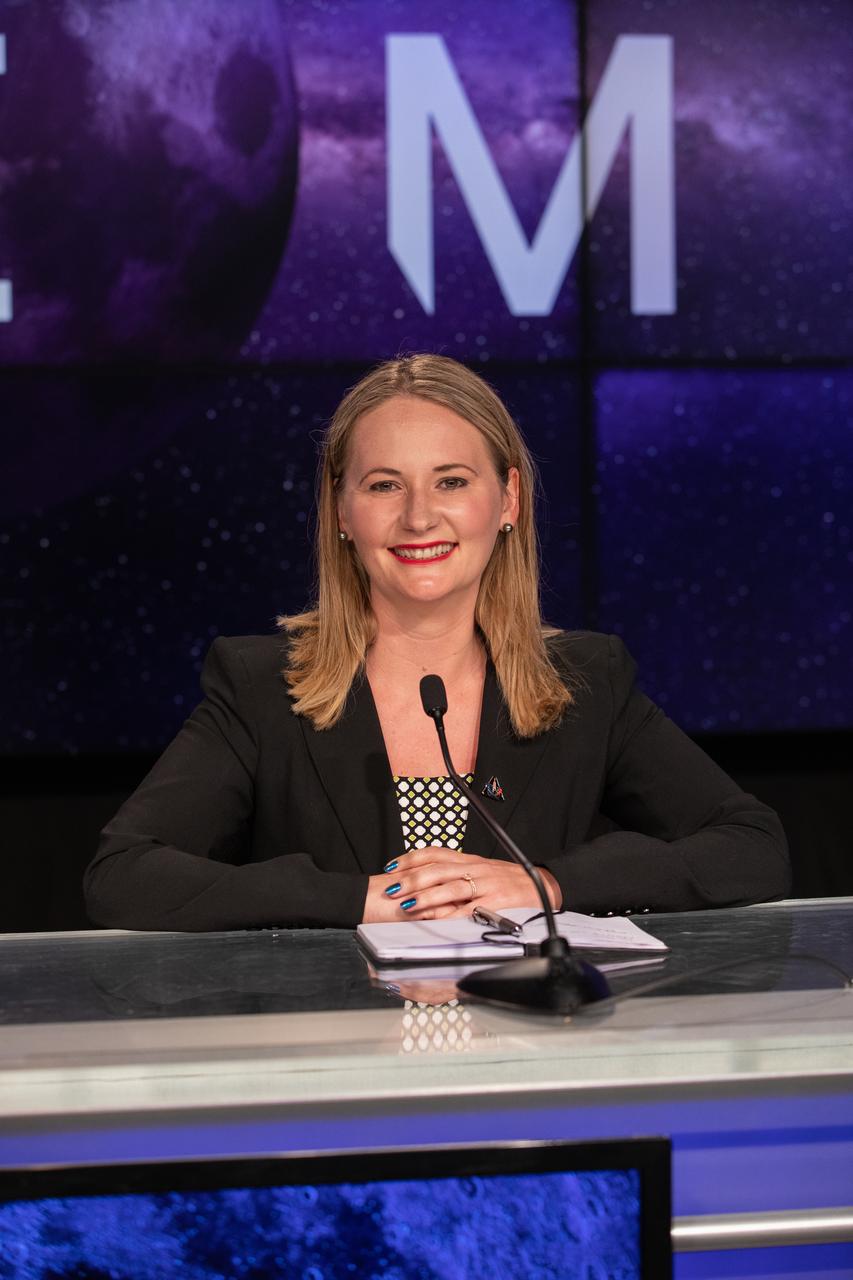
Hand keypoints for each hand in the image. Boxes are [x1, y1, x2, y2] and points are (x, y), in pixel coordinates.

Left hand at [361, 847, 561, 922]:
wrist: (543, 886)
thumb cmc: (510, 881)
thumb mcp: (482, 872)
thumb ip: (458, 875)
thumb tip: (427, 883)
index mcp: (470, 860)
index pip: (435, 854)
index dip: (411, 859)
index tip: (392, 867)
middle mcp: (475, 869)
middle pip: (438, 869)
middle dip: (411, 879)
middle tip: (392, 889)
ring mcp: (486, 885)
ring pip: (451, 887)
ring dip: (426, 896)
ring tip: (407, 904)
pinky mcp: (496, 902)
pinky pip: (469, 910)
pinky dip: (451, 916)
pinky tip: (436, 921)